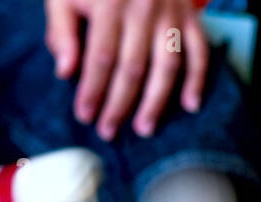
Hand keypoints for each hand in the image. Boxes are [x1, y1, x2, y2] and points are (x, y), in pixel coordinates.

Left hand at [46, 0, 209, 139]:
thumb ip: (60, 29)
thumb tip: (65, 72)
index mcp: (109, 4)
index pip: (101, 58)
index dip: (93, 90)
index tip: (85, 116)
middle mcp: (143, 10)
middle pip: (133, 68)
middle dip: (119, 104)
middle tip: (108, 131)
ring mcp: (170, 14)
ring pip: (166, 66)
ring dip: (156, 101)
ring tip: (144, 128)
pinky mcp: (190, 16)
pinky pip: (199, 51)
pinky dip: (198, 79)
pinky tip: (190, 105)